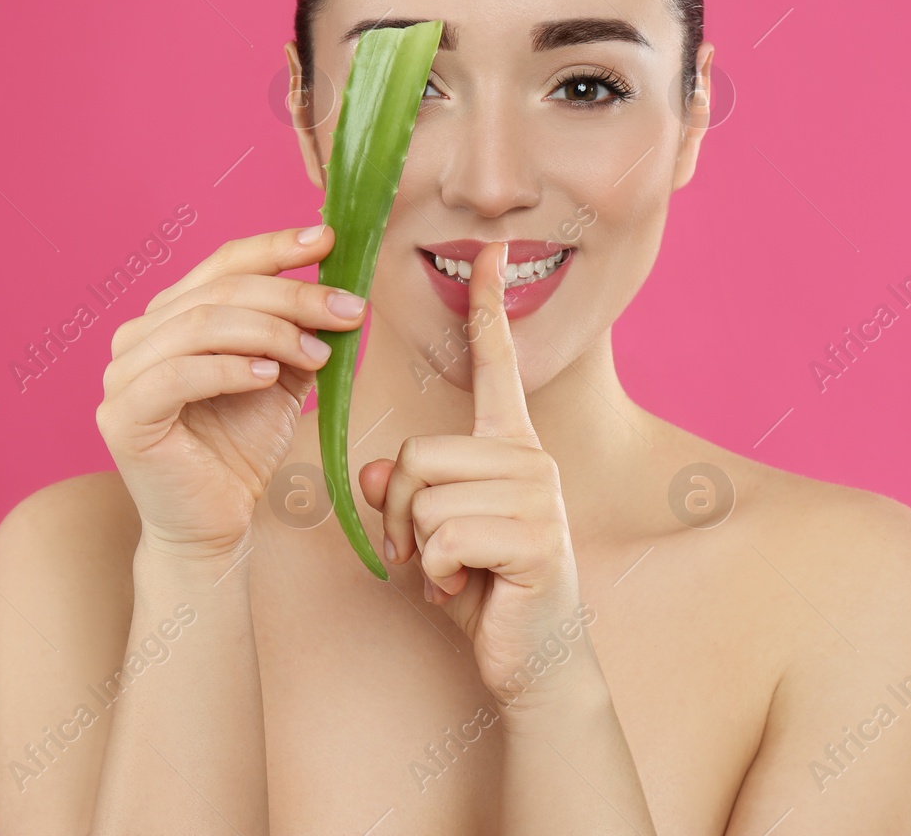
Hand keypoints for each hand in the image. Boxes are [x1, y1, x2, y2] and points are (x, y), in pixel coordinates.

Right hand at [96, 225, 367, 559]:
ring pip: (202, 324)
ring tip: (317, 354)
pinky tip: (269, 376)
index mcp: (173, 315)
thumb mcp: (283, 376)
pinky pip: (178, 375)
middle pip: (221, 291)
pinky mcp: (122, 416)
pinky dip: (229, 368)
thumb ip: (301, 331)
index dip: (276, 248)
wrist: (214, 523)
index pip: (224, 263)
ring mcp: (123, 374)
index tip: (328, 241)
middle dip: (293, 296)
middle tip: (348, 311)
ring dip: (271, 332)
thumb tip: (343, 289)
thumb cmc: (241, 449)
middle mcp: (140, 335)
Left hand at [359, 242, 585, 702]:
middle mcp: (530, 458)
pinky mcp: (534, 538)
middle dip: (400, 510)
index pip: (498, 364)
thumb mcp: (426, 533)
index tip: (492, 249)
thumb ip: (400, 491)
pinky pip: (444, 535)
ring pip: (425, 494)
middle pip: (417, 451)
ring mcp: (537, 496)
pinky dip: (437, 572)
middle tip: (426, 552)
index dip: (490, 307)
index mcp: (508, 445)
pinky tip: (465, 590)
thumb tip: (372, 472)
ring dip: (417, 545)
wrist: (533, 660)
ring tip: (451, 572)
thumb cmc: (481, 590)